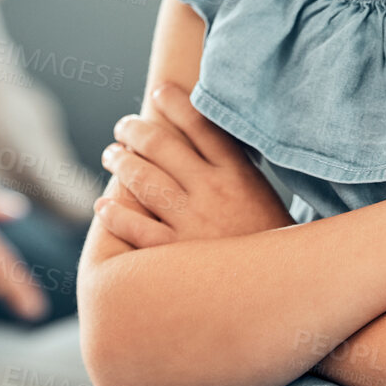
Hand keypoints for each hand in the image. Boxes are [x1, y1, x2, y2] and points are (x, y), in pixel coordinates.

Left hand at [93, 81, 291, 248]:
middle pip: (162, 146)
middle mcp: (213, 192)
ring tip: (111, 154)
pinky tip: (103, 205)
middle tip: (123, 126)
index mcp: (238, 175)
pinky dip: (114, 213)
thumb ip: (236, 169)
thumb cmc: (271, 245)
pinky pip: (135, 228)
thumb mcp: (263, 198)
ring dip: (120, 162)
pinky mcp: (176, 256)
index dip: (175, 103)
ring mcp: (192, 224)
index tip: (159, 93)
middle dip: (135, 130)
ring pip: (143, 180)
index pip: (201, 125)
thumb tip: (207, 138)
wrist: (281, 292)